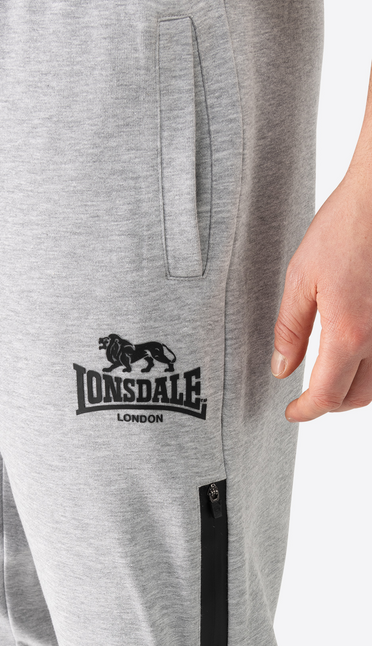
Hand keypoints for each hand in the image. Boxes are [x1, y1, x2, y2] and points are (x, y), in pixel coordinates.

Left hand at [271, 165, 371, 421]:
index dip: (306, 411)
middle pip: (357, 397)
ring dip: (352, 390)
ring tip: (326, 378)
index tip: (292, 413)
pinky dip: (370, 369)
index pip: (327, 395)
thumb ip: (290, 329)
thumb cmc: (341, 231)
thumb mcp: (300, 279)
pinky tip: (351, 354)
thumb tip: (282, 369)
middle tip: (304, 397)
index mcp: (349, 334)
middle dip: (328, 404)